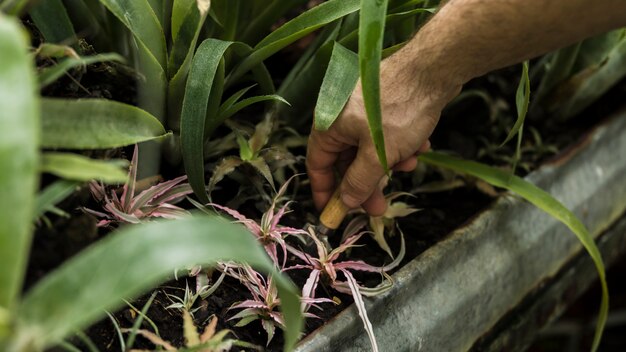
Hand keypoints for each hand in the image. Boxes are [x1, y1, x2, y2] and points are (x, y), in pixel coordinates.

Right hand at [306, 59, 460, 215]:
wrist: (432, 68)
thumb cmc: (398, 110)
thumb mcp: (377, 155)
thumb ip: (359, 182)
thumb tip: (346, 201)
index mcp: (329, 125)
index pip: (317, 165)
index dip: (324, 191)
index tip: (332, 213)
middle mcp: (340, 116)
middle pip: (346, 160)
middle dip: (366, 183)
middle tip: (379, 206)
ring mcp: (362, 108)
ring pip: (369, 148)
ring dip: (388, 162)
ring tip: (409, 165)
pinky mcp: (382, 103)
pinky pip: (384, 133)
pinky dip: (399, 145)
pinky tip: (419, 146)